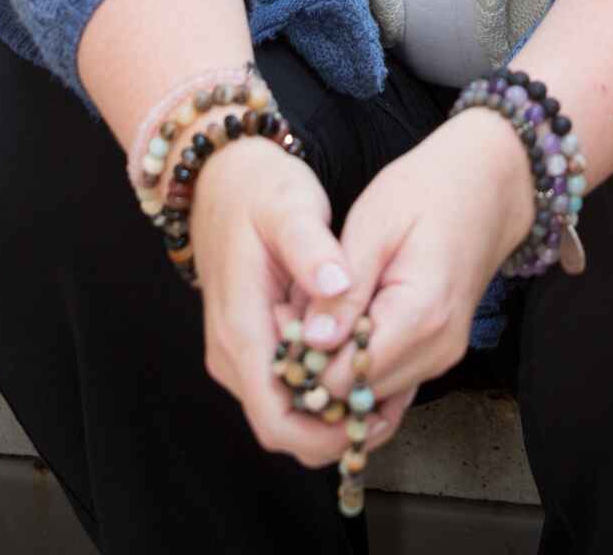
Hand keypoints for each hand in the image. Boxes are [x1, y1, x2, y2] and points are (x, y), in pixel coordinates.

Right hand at [189, 137, 409, 469]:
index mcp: (240, 329)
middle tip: (388, 407)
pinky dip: (323, 387)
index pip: (275, 418)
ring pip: (287, 411)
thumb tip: (338, 287)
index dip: (323, 433)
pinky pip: (287, 387)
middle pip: (283, 426)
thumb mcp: (289, 206)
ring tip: (383, 385)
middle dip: (335, 427)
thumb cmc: (259, 190)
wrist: (223, 178)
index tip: (370, 417)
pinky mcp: (252, 345)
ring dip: (332, 410)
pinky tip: (361, 362)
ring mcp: (240, 353)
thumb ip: (311, 249)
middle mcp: (233, 354)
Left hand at [283, 108, 536, 447]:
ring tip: (314, 318)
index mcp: (420, 316)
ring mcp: (442, 355)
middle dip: (317, 368)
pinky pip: (391, 380)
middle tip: (290, 319)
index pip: (344, 378)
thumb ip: (343, 287)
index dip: (303, 361)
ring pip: (372, 393)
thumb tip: (311, 343)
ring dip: (337, 368)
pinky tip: (340, 331)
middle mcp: (437, 349)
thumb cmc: (428, 190)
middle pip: (357, 394)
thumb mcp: (374, 223)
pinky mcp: (439, 352)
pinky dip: (361, 367)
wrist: (487, 183)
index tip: (280, 322)